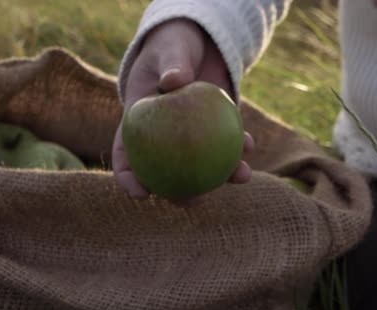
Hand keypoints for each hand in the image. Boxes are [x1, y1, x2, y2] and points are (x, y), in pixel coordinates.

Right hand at [112, 19, 253, 198]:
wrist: (199, 41)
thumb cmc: (173, 45)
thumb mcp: (169, 49)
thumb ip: (171, 64)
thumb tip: (175, 81)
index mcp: (140, 122)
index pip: (126, 154)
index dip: (128, 177)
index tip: (140, 194)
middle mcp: (166, 136)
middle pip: (167, 172)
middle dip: (179, 193)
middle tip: (193, 201)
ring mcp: (193, 136)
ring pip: (203, 164)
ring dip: (223, 176)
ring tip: (241, 176)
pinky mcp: (217, 129)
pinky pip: (227, 143)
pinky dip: (239, 147)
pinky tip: (250, 147)